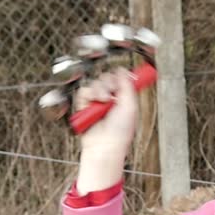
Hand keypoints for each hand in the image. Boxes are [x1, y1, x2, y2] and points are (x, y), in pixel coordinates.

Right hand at [74, 68, 137, 192]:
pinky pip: (83, 91)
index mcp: (123, 98)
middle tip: (112, 94)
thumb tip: (124, 70)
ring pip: (95, 84)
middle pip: (107, 78)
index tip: (121, 76)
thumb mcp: (130, 106)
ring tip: (103, 102)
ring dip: (99, 90)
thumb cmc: (120, 131)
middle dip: (109, 83)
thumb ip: (128, 86)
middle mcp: (110, 98)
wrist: (104, 144)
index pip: (120, 79)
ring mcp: (97, 102)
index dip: (120, 76)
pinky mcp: (84, 106)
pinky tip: (92, 106)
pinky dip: (88, 96)